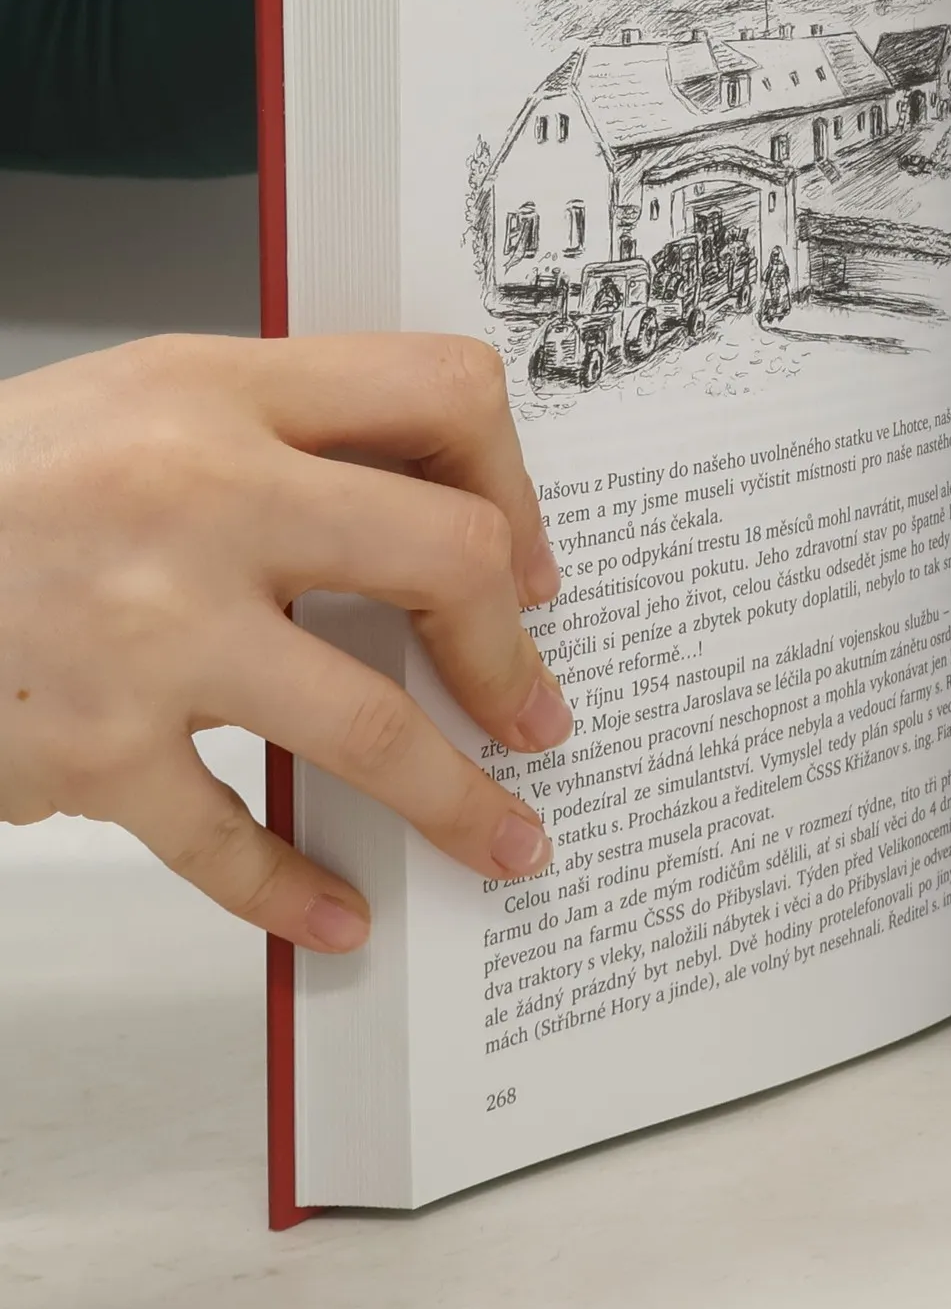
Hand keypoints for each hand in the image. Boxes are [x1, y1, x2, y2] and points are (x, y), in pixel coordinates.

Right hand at [0, 334, 571, 951]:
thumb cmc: (4, 484)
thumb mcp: (149, 403)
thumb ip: (291, 440)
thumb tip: (442, 525)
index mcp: (223, 394)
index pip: (439, 398)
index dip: (514, 483)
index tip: (527, 565)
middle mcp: (201, 501)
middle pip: (446, 556)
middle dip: (512, 653)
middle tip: (539, 712)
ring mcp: (151, 632)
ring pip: (370, 725)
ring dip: (460, 799)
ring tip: (510, 841)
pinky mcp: (93, 747)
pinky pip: (224, 841)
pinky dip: (292, 891)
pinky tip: (339, 914)